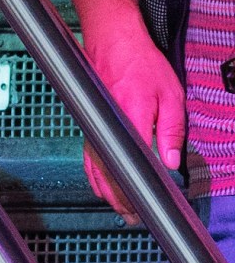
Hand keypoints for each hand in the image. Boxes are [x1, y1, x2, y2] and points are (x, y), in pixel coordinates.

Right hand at [80, 21, 185, 219]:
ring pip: (100, 178)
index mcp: (132, 124)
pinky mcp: (90, 135)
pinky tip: (106, 192)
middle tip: (138, 217)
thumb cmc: (140, 65)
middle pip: (114, 180)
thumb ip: (173, 130)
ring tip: (125, 211)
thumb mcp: (171, 94)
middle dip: (126, 202)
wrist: (112, 46)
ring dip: (112, 197)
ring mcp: (95, 136)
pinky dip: (99, 183)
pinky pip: (92, 167)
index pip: (137, 169)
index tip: (152, 206)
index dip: (143, 192)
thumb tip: (172, 162)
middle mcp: (108, 134)